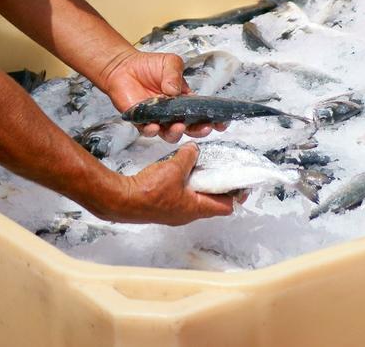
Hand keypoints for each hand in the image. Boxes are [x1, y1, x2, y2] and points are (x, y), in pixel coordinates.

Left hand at [100, 49, 224, 142]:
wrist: (124, 67)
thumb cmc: (149, 65)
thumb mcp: (170, 63)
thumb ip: (175, 74)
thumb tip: (175, 91)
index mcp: (184, 100)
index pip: (201, 112)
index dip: (213, 119)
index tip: (222, 123)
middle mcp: (173, 113)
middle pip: (190, 128)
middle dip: (199, 131)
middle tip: (205, 128)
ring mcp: (158, 119)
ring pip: (170, 134)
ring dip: (176, 133)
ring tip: (178, 126)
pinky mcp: (141, 121)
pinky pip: (148, 131)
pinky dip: (152, 130)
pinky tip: (154, 126)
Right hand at [102, 144, 235, 224]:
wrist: (122, 201)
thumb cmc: (149, 191)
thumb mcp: (175, 168)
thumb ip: (188, 157)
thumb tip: (194, 149)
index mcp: (196, 209)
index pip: (226, 207)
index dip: (236, 194)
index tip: (242, 182)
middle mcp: (187, 214)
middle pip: (212, 202)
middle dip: (219, 186)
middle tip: (223, 169)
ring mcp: (174, 212)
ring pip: (195, 198)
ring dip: (201, 183)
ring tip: (204, 166)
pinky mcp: (162, 206)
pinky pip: (181, 195)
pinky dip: (185, 183)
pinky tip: (181, 169)